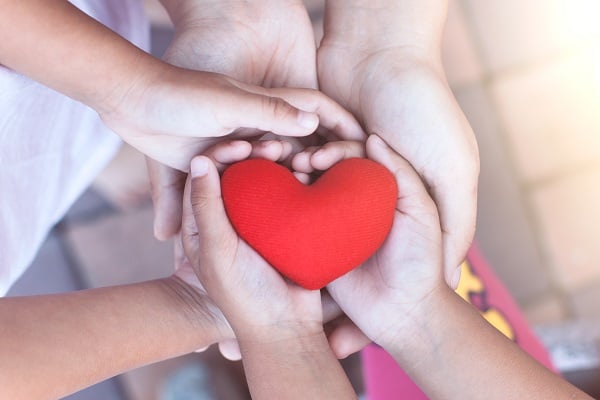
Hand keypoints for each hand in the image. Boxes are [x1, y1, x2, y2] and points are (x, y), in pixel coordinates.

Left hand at [149, 0, 364, 238]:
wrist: (133, 102)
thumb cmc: (180, 94)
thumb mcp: (227, 102)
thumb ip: (269, 112)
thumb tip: (315, 122)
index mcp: (266, 104)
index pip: (317, 109)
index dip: (344, 124)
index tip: (366, 145)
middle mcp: (258, 123)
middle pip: (302, 141)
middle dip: (322, 161)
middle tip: (335, 190)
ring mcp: (239, 143)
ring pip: (277, 165)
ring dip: (290, 182)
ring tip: (306, 208)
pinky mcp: (219, 162)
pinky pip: (249, 179)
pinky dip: (261, 192)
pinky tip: (273, 216)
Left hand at [180, 150, 323, 342]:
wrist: (285, 329)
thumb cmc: (244, 295)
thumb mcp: (217, 250)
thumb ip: (207, 206)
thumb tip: (200, 160)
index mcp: (202, 225)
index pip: (203, 179)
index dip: (220, 156)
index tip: (241, 144)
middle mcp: (229, 221)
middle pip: (235, 177)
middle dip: (252, 156)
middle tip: (274, 145)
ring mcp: (258, 225)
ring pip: (263, 184)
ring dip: (277, 166)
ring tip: (293, 155)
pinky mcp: (285, 230)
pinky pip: (287, 199)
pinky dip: (296, 183)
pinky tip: (308, 173)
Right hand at [293, 136, 445, 350]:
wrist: (404, 312)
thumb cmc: (420, 260)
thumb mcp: (421, 212)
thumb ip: (401, 175)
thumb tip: (373, 139)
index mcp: (379, 191)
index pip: (355, 158)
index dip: (337, 151)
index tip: (320, 156)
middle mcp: (355, 204)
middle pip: (329, 170)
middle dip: (312, 160)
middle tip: (298, 163)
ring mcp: (335, 225)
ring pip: (312, 192)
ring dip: (297, 180)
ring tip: (287, 176)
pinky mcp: (318, 248)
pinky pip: (301, 224)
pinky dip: (289, 209)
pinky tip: (278, 200)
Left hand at [318, 2, 478, 285]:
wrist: (382, 46)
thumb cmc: (423, 106)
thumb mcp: (453, 167)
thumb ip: (458, 217)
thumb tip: (454, 278)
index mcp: (422, 188)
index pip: (401, 238)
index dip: (382, 260)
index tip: (360, 281)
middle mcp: (393, 175)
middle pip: (364, 216)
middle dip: (339, 223)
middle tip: (314, 236)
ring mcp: (365, 156)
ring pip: (337, 189)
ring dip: (316, 189)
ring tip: (295, 187)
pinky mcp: (339, 136)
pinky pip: (320, 160)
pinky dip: (309, 161)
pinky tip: (294, 163)